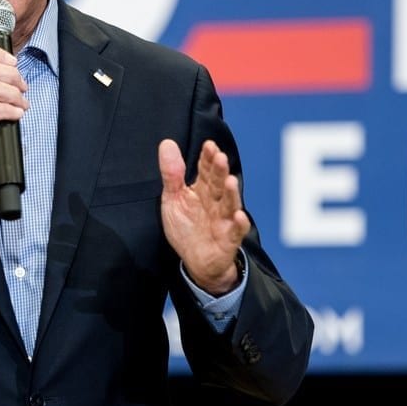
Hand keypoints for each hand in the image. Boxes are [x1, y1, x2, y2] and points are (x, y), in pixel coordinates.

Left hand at [158, 139, 250, 295]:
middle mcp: (216, 202)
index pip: (206, 171)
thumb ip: (171, 174)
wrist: (196, 261)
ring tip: (230, 181)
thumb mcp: (173, 199)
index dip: (207, 159)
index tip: (209, 146)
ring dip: (232, 193)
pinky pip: (235, 232)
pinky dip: (239, 224)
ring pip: (230, 204)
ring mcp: (224, 220)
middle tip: (220, 157)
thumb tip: (167, 144)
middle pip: (219, 184)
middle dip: (220, 171)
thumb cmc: (187, 228)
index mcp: (203, 190)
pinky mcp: (228, 240)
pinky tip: (238, 216)